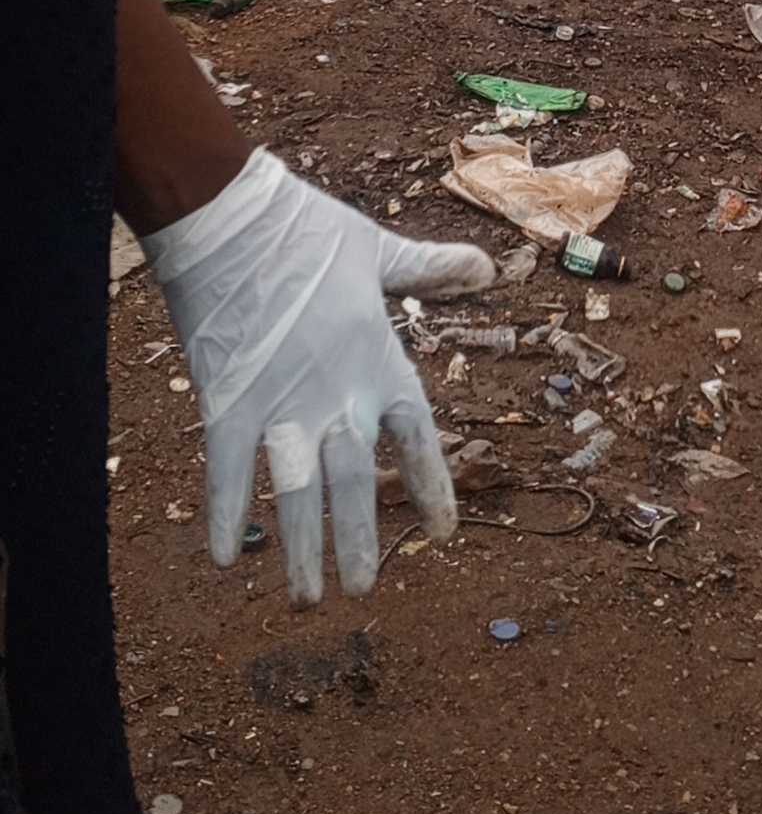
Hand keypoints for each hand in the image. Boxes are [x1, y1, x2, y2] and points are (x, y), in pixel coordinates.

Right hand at [139, 150, 495, 605]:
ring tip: (309, 598)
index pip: (415, 434)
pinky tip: (222, 559)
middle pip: (354, 482)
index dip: (430, 483)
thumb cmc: (305, 229)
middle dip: (360, 539)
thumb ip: (428, 271)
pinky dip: (223, 514)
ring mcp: (280, 400)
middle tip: (365, 589)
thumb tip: (488, 267)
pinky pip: (226, 470)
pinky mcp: (226, 399)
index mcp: (377, 357)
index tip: (445, 530)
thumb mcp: (377, 250)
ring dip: (303, 548)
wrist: (230, 215)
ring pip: (297, 492)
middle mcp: (336, 391)